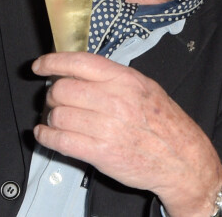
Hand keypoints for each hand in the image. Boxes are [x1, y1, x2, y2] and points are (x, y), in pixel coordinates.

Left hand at [32, 52, 221, 216]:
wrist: (182, 159)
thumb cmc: (164, 121)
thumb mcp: (144, 86)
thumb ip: (112, 76)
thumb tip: (78, 69)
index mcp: (124, 79)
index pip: (79, 62)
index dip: (52, 62)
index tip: (39, 66)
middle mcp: (115, 100)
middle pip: (63, 89)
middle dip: (52, 93)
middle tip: (54, 98)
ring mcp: (107, 127)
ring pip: (59, 114)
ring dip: (51, 116)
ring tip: (56, 118)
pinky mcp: (101, 153)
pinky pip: (61, 141)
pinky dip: (46, 136)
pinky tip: (45, 133)